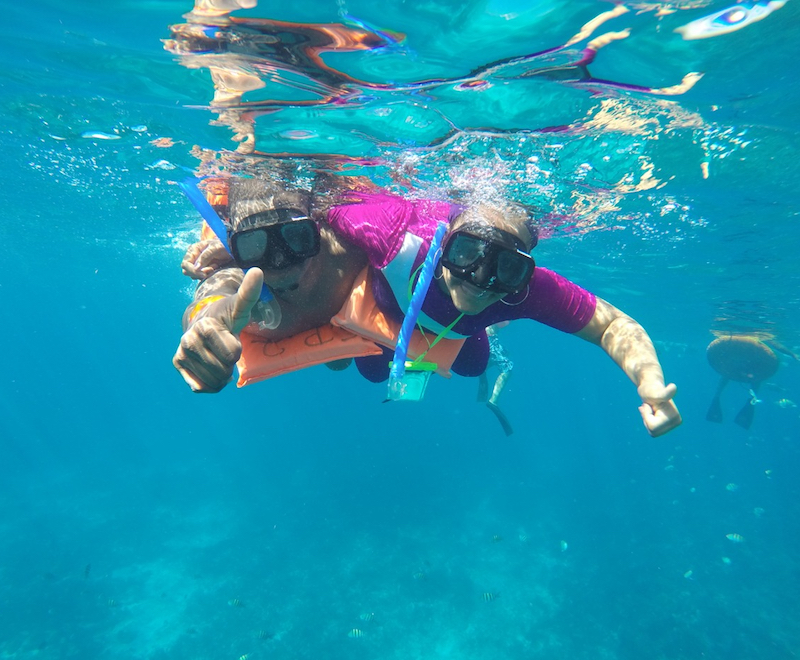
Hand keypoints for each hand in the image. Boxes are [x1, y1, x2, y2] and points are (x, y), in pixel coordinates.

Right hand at [173, 268, 262, 391]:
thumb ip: (249, 293)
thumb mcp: (240, 306)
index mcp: (206, 327)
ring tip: (218, 357)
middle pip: (223, 370)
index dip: (236, 349)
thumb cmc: (227, 316)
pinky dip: (210, 384)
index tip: (230, 336)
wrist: (204, 321)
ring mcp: (181, 352)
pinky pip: (200, 387)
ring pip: (213, 381)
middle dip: (229, 364)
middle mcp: (189, 340)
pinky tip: (210, 369)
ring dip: (221, 375)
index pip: (232, 355)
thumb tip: (258, 271)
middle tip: (224, 348)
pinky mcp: (178, 363)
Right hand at [181, 239, 233, 279]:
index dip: (193, 271)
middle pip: (187, 271)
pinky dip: (207, 275)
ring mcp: (197, 263)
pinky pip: (200, 276)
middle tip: (211, 269)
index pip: (185, 264)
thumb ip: (205, 257)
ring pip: (193, 275)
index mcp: (193, 250)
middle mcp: (193, 257)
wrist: (231, 248)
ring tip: (214, 267)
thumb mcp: (215, 248)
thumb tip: (196, 268)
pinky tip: (215, 268)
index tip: (204, 273)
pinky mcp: (202, 269)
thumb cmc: (223, 245)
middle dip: (198, 273)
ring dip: (203, 274)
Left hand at [637, 381, 681, 436]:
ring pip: (652, 432)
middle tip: (649, 407)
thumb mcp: (653, 393)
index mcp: (675, 417)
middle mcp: (676, 422)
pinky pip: (653, 430)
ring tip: (650, 409)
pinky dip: (648, 421)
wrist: (651, 388)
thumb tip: (673, 387)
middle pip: (653, 431)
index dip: (646, 415)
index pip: (653, 426)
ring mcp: (672, 424)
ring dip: (647, 419)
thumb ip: (664, 393)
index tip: (649, 405)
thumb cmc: (650, 390)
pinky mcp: (667, 425)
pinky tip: (650, 412)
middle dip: (646, 418)